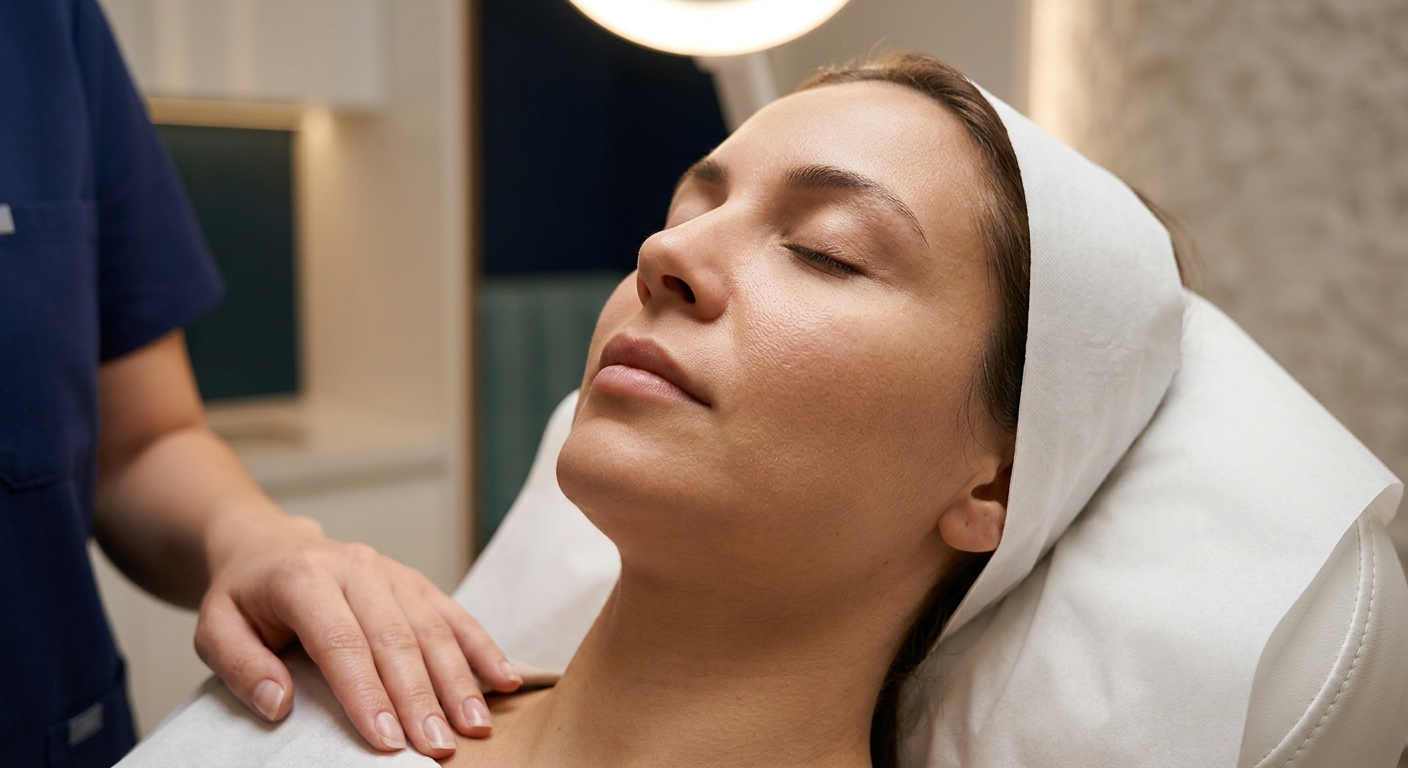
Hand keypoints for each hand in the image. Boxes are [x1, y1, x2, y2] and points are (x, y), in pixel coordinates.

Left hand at [193, 509, 520, 757]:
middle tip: (439, 748)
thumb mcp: (214, 628)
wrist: (269, 546)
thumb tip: (280, 705)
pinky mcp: (415, 582)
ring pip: (433, 628)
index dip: (367, 694)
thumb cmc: (244, 597)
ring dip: (458, 680)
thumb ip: (242, 666)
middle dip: (421, 697)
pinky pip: (454, 614)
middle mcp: (356, 568)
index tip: (387, 740)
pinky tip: (504, 679)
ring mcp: (392, 572)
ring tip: (475, 725)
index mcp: (304, 579)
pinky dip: (482, 647)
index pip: (342, 642)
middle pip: (396, 638)